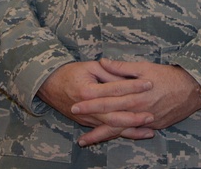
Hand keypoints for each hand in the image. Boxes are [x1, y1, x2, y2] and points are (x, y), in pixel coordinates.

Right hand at [37, 61, 155, 145]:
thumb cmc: (70, 72)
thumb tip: (127, 75)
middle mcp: (87, 108)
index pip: (115, 89)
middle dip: (134, 116)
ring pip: (112, 127)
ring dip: (130, 130)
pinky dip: (121, 134)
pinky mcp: (87, 123)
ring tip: (149, 130)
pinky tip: (135, 135)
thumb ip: (109, 72)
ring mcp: (87, 118)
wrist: (48, 85)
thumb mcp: (90, 66)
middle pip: (115, 115)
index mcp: (88, 90)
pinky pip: (106, 131)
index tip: (149, 83)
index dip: (133, 86)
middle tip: (152, 115)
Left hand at [71, 59, 200, 145]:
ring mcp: (146, 120)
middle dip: (91, 120)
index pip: (107, 99)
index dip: (90, 102)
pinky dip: (120, 136)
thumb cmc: (168, 75)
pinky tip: (109, 139)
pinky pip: (133, 132)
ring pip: (120, 130)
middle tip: (75, 121)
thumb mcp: (145, 67)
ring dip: (102, 135)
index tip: (75, 102)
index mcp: (134, 94)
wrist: (193, 89)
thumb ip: (122, 67)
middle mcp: (138, 110)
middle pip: (110, 117)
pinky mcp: (154, 126)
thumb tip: (103, 62)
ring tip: (86, 140)